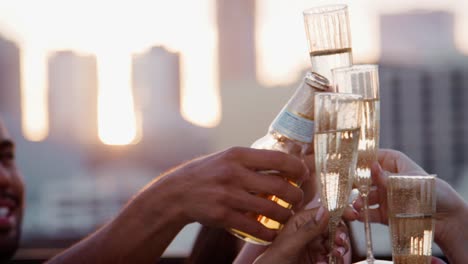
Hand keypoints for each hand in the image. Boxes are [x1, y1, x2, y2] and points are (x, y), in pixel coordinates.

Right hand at [148, 147, 307, 241]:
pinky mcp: (223, 216)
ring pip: (272, 210)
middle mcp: (234, 173)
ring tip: (286, 216)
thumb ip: (251, 161)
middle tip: (298, 199)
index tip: (302, 175)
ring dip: (285, 216)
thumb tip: (285, 162)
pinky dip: (269, 233)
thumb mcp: (227, 158)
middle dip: (296, 196)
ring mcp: (228, 195)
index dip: (297, 168)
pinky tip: (272, 232)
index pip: (278, 159)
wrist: (177, 192)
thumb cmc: (207, 173)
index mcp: (238, 155)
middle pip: (280, 186)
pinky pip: (255, 228)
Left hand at [253, 206, 349, 263]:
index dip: (340, 211)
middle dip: (340, 234)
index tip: (354, 215)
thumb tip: (325, 211)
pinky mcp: (317, 258)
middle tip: (340, 243)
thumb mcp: (291, 244)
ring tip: (334, 255)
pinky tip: (324, 263)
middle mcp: (309, 231)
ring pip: (335, 242)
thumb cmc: (273, 260)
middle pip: (334, 227)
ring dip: (339, 248)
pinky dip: (332, 259)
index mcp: (301, 221)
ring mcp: (314, 245)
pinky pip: (332, 256)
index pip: (324, 211)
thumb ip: (309, 229)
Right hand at [343, 149, 467, 262]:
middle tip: (344, 186)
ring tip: (355, 205)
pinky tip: (357, 215)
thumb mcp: (409, 182)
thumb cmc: (431, 192)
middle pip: (363, 177)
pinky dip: (361, 214)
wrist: (445, 218)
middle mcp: (385, 178)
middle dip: (354, 182)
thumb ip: (388, 177)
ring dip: (357, 200)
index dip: (359, 158)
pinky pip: (368, 212)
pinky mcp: (384, 213)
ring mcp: (383, 196)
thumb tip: (371, 167)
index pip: (372, 156)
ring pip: (364, 196)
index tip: (346, 162)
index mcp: (393, 162)